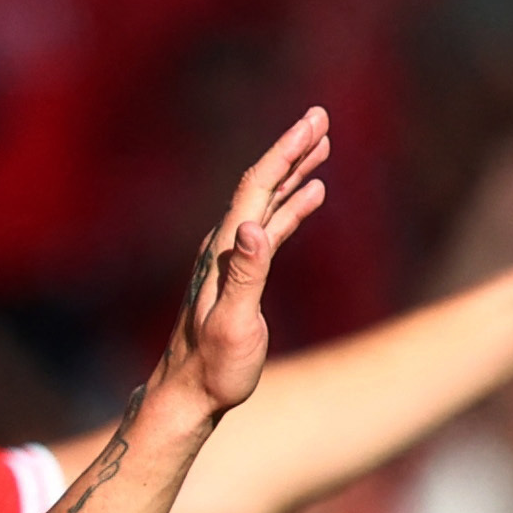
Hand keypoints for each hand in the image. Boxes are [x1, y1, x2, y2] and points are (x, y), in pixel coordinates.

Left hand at [151, 108, 331, 418]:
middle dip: (292, 149)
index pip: (257, 186)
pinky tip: (312, 194)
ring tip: (321, 144)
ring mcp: (233, 258)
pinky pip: (272, 226)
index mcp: (225, 250)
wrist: (190, 395)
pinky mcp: (241, 274)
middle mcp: (226, 245)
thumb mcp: (234, 325)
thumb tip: (255, 228)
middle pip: (262, 183)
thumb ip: (246, 276)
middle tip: (321, 117)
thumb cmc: (213, 369)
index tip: (312, 122)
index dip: (285, 151)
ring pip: (268, 201)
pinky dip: (292, 205)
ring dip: (294, 171)